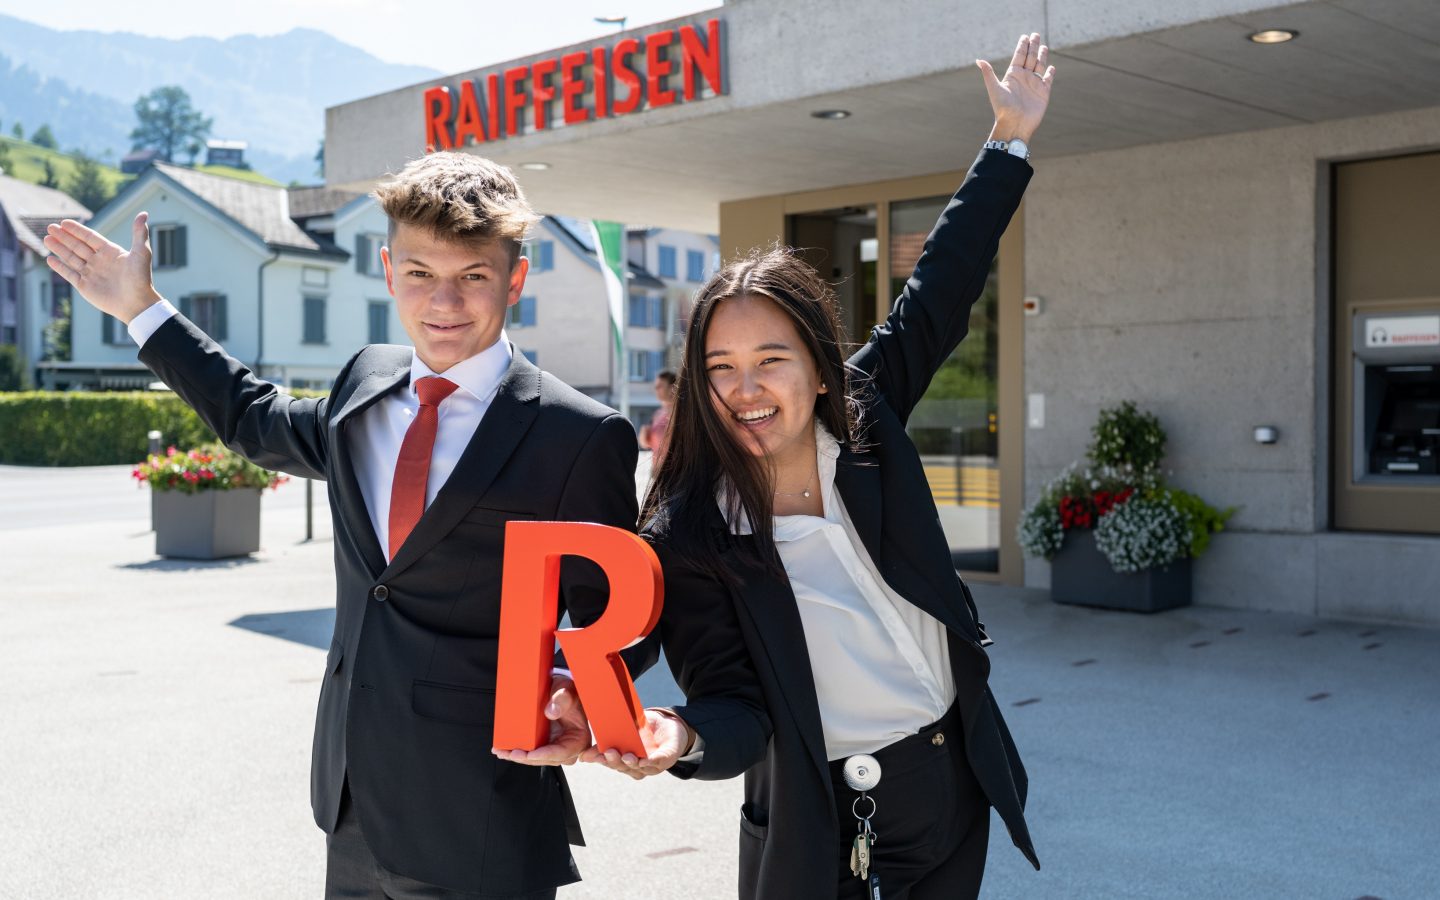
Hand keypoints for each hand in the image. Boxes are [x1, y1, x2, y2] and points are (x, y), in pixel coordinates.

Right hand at [43, 213, 162, 323]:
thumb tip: (143, 214)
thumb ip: (139, 233)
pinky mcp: (85, 286)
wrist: (137, 304)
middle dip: (64, 237)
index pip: (90, 238)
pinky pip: (69, 274)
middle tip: (50, 227)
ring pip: (71, 258)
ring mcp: (91, 274)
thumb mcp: (141, 253)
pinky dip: (59, 267)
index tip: (64, 222)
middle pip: (78, 246)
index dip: (77, 230)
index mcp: (110, 252)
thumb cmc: (141, 278)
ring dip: (59, 248)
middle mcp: (99, 262)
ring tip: (46, 238)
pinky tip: (50, 258)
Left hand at [492, 674, 589, 765]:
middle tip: (512, 753)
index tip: (530, 754)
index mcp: (579, 738)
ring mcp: (555, 746)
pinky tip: (504, 750)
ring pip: (537, 758)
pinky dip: (518, 752)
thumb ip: (562, 699)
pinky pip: (531, 752)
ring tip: (503, 752)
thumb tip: (550, 712)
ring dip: (519, 757)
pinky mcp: (544, 744)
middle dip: (528, 759)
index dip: (545, 755)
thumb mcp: (567, 691)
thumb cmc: (568, 691)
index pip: (563, 752)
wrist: (559, 690)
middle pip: (547, 759)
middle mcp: (568, 746)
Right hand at [579, 707, 692, 780]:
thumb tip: (587, 746)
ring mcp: (652, 765)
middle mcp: (637, 766)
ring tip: (625, 756)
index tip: (589, 756)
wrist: (670, 723)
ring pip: (640, 768)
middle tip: (608, 753)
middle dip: (615, 761)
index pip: (611, 762)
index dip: (601, 760)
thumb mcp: (627, 727)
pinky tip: (644, 760)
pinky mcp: (666, 758)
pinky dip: (650, 762)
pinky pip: (658, 762)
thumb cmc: (646, 728)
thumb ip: (611, 735)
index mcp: (625, 759)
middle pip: (624, 767)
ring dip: (632, 763)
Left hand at [976, 32, 1055, 143]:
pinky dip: (1050, 73)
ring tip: (1043, 46)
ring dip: (1041, 56)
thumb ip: (988, 73)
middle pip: (1030, 58)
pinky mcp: (1043, 93)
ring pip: (1039, 66)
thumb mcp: (994, 89)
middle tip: (1035, 34)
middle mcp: (1024, 78)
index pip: (1019, 56)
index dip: (1022, 46)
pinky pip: (1047, 80)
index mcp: (1013, 75)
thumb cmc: (1002, 108)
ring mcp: (1034, 85)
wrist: (1014, 125)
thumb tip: (979, 60)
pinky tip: (1050, 67)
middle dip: (1033, 46)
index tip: (1024, 36)